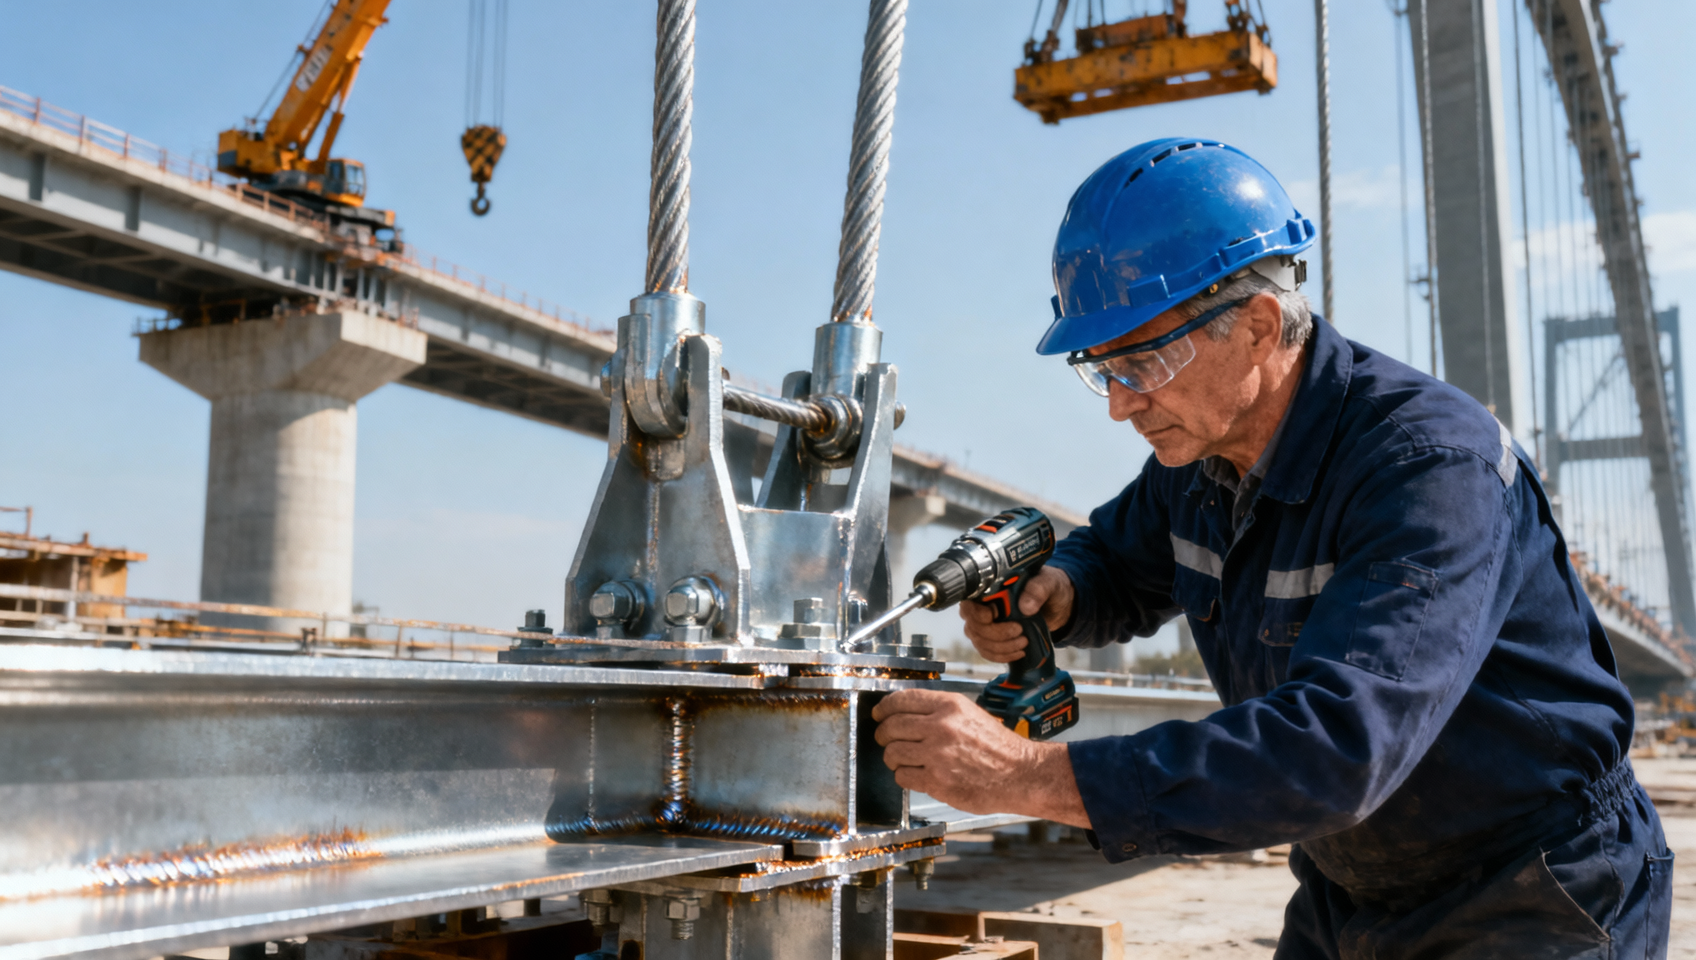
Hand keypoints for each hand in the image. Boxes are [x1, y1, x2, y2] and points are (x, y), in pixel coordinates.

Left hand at [872, 689, 1089, 827]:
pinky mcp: (936, 780)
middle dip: (883, 734)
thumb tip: (903, 713)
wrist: (1019, 774)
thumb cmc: (997, 746)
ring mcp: (937, 755)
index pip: (901, 700)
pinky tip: (915, 774)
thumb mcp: (970, 714)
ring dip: (893, 757)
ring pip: (892, 752)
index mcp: (950, 705)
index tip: (878, 714)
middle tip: (884, 739)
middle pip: (891, 726)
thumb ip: (938, 711)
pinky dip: (904, 776)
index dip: (884, 708)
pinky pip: (902, 776)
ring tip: (903, 759)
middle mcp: (941, 727)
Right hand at [960, 566, 1073, 662]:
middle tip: (1019, 631)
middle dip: (996, 634)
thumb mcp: (1048, 583)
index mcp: (989, 587)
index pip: (969, 603)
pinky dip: (1002, 656)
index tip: (994, 616)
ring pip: (980, 642)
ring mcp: (984, 625)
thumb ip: (1038, 589)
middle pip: (974, 626)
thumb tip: (1025, 607)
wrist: (1057, 605)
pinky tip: (1018, 653)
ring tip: (1023, 642)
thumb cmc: (1049, 588)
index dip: (977, 613)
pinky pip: (987, 652)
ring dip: (1001, 647)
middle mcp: (982, 606)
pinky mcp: (992, 639)